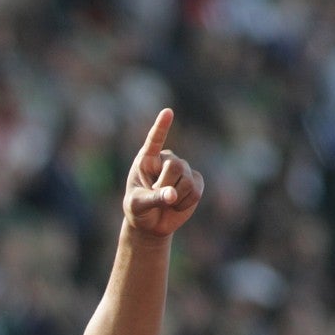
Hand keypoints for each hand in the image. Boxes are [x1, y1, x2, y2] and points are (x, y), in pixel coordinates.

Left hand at [123, 109, 202, 238]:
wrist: (152, 223)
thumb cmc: (138, 210)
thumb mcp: (138, 205)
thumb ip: (153, 198)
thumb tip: (173, 195)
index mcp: (146, 160)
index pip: (155, 140)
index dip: (161, 127)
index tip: (167, 112)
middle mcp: (166, 160)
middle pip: (176, 166)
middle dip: (166, 186)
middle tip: (156, 196)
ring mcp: (183, 169)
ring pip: (187, 180)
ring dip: (176, 197)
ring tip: (166, 201)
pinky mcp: (195, 181)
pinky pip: (196, 191)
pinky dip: (186, 202)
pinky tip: (177, 204)